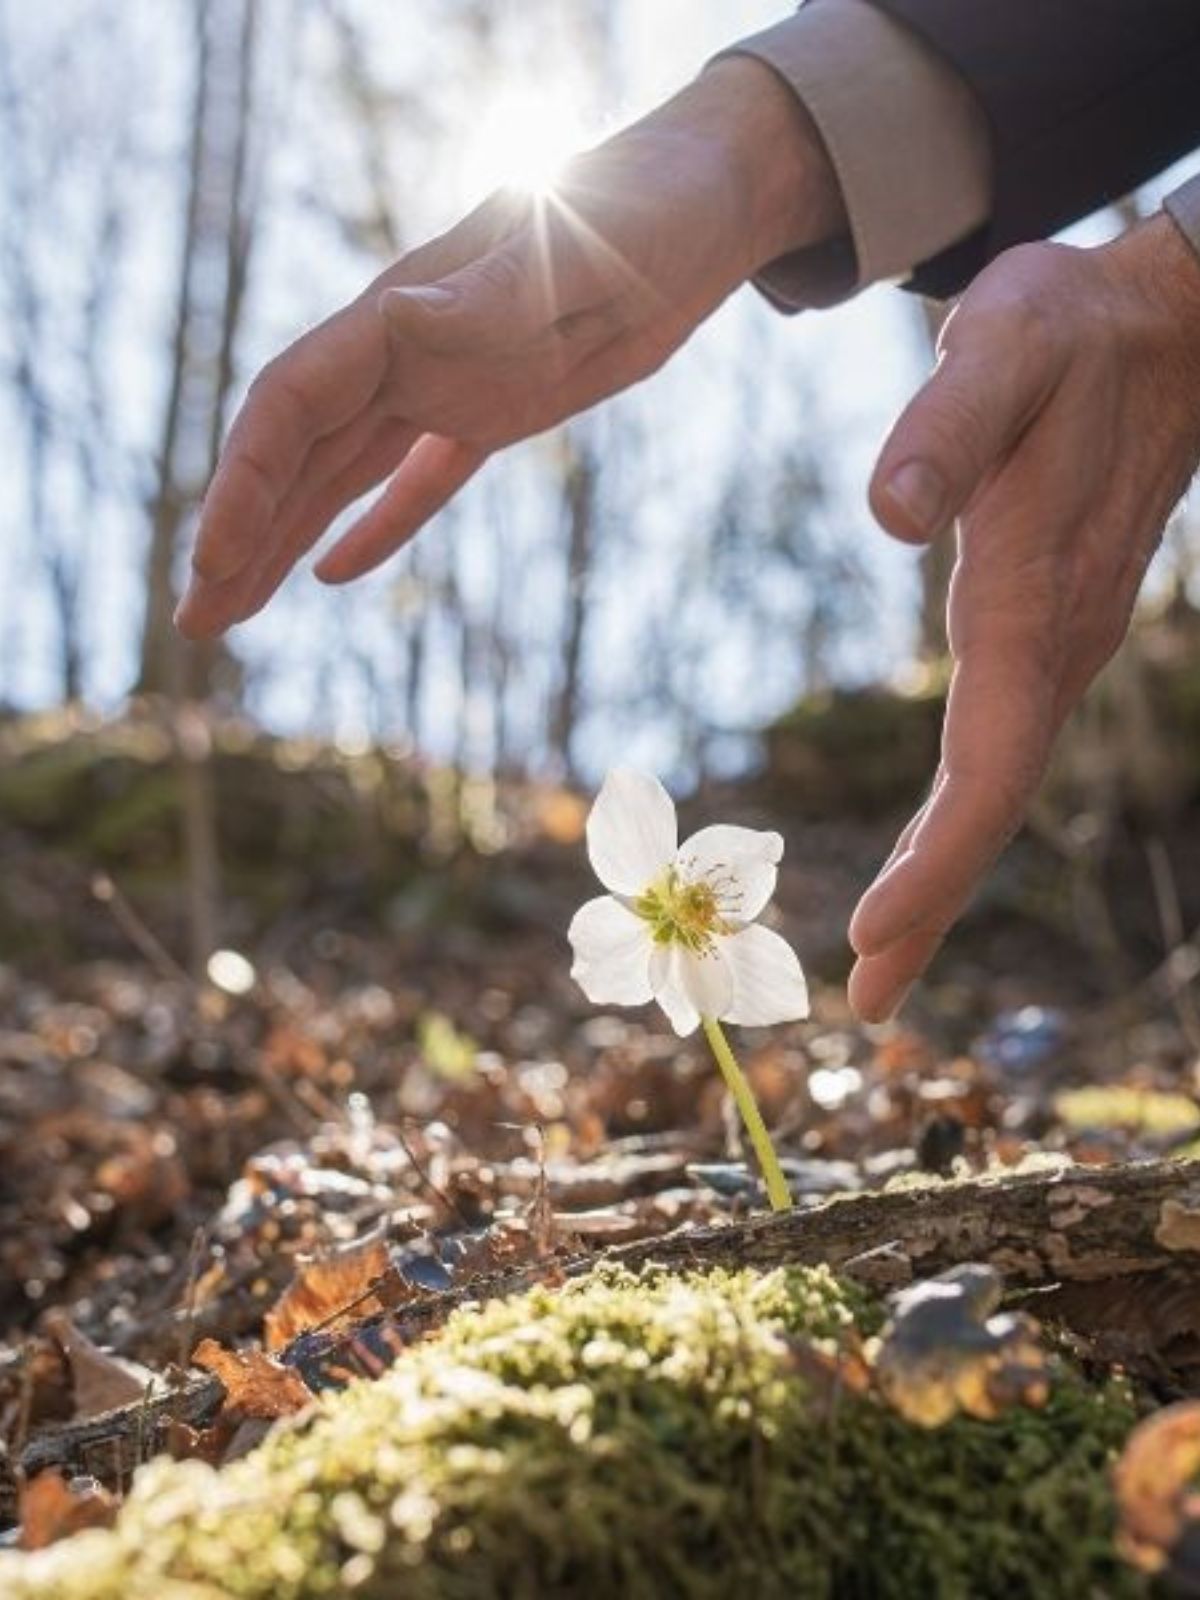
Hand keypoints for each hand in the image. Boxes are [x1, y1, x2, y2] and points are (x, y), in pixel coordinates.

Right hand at [176, 57, 844, 638]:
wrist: (703, 210)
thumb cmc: (646, 211)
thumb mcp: (574, 248)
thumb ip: (493, 293)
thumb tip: (398, 317)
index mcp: (405, 317)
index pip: (295, 404)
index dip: (246, 482)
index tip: (212, 560)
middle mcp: (405, 352)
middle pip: (297, 452)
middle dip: (241, 535)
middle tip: (194, 624)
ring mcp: (446, 384)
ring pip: (340, 475)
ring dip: (282, 543)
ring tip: (229, 615)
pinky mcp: (495, 412)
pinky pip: (416, 481)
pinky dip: (374, 528)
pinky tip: (331, 574)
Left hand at [848, 213, 1199, 1021]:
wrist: (1164, 321)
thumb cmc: (1073, 332)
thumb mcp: (1003, 348)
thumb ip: (945, 427)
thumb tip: (888, 512)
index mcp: (1037, 603)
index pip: (985, 763)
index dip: (936, 858)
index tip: (873, 936)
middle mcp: (1059, 648)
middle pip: (989, 805)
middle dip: (929, 905)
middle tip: (866, 1002)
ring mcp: (1063, 647)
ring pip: (997, 787)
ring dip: (941, 876)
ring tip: (881, 958)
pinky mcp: (1053, 631)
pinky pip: (1000, 749)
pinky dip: (958, 816)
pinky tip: (930, 846)